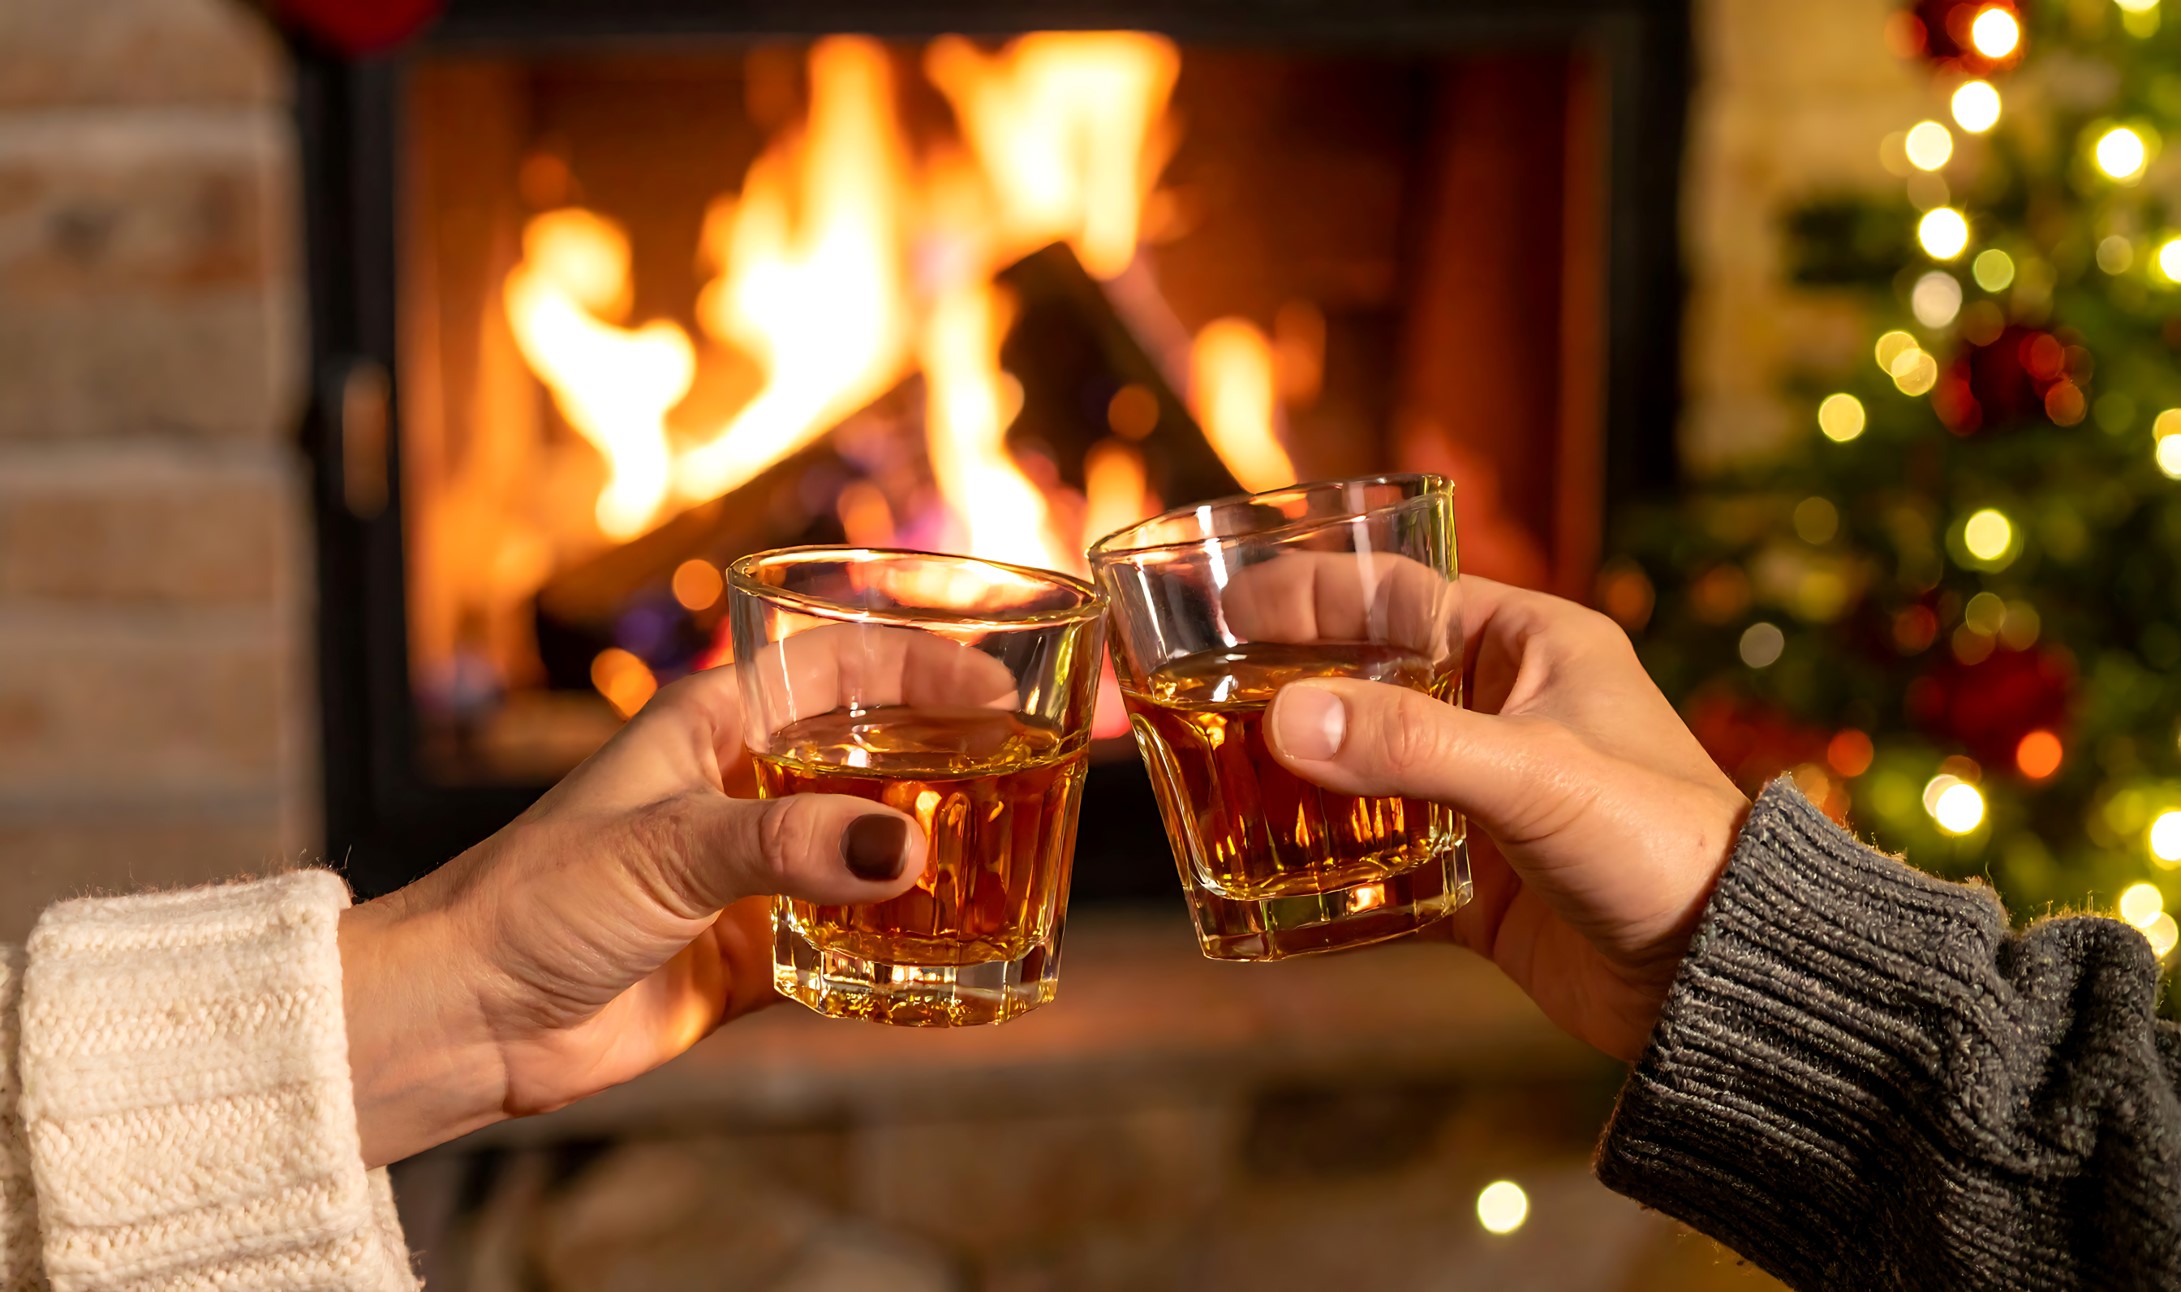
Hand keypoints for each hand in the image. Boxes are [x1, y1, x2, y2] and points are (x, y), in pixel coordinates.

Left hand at [335, 627, 1011, 1166]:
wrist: (469, 1019)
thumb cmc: (537, 900)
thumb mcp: (668, 849)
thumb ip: (789, 844)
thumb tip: (910, 853)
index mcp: (718, 728)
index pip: (843, 669)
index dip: (926, 670)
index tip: (1001, 696)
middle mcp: (745, 791)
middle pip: (875, 757)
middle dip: (952, 766)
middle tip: (1030, 785)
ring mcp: (753, 875)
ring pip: (871, 851)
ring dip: (933, 858)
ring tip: (1008, 868)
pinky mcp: (752, 955)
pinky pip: (850, 942)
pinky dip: (898, 949)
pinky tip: (948, 957)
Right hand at [1260, 573, 1749, 1061]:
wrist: (1723, 976)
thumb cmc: (1662, 842)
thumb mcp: (1532, 775)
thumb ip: (1410, 743)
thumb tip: (1285, 720)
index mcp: (1534, 649)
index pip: (1400, 594)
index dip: (1311, 592)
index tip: (1228, 600)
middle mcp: (1506, 714)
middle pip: (1368, 683)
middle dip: (1286, 691)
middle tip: (1197, 696)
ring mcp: (1489, 801)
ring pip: (1367, 776)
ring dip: (1300, 784)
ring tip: (1213, 784)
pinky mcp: (1480, 885)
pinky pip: (1384, 867)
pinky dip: (1332, 877)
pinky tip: (1271, 885)